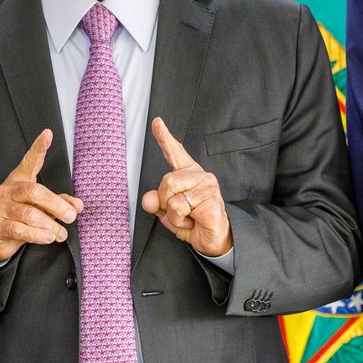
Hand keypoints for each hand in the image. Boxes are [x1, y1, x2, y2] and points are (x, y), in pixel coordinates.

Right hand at [0, 129, 82, 264]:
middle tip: (70, 216)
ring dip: (49, 225)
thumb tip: (78, 205)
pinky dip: (37, 235)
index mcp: (18, 180)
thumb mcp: (41, 208)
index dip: (38, 149)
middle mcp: (7, 190)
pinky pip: (19, 229)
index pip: (29, 162)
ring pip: (29, 213)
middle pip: (34, 191)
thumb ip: (59, 203)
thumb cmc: (19, 218)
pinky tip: (48, 238)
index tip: (47, 134)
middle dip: (56, 204)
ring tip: (61, 233)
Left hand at [140, 117, 230, 257]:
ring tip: (187, 218)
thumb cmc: (193, 222)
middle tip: (178, 212)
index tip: (157, 122)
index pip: (175, 152)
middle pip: (167, 180)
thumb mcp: (168, 213)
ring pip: (173, 197)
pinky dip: (181, 222)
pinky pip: (182, 208)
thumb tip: (148, 200)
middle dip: (165, 202)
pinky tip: (194, 222)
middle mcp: (200, 175)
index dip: (164, 137)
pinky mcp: (212, 201)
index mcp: (188, 174)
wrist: (214, 240)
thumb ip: (156, 203)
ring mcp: (208, 187)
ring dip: (173, 215)